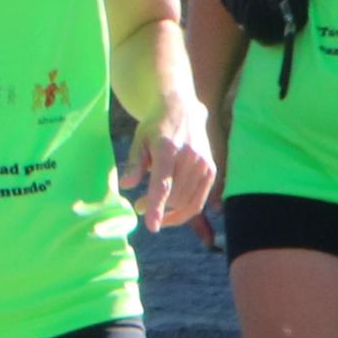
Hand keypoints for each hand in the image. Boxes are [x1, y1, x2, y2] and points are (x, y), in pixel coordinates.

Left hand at [119, 95, 217, 233]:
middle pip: (175, 196)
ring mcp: (204, 164)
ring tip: (152, 208)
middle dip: (156, 208)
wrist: (183, 110)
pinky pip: (199, 200)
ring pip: (187, 201)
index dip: (156, 207)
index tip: (151, 226)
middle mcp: (190, 157)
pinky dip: (185, 211)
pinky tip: (170, 212)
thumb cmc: (156, 127)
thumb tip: (125, 186)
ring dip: (169, 212)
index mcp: (168, 148)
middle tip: (138, 205)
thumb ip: (134, 163)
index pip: (163, 184)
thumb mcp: (139, 140)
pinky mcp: (211, 171)